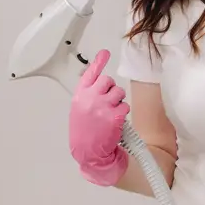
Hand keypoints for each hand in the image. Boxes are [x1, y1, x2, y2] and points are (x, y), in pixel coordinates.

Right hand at [69, 49, 128, 185]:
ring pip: (118, 92)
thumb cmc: (84, 131)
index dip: (98, 62)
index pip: (89, 74)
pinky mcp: (114, 116)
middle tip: (107, 100)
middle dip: (110, 88)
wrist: (88, 152)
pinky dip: (122, 112)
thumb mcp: (79, 109)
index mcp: (79, 96)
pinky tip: (115, 120)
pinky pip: (125, 105)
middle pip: (107, 80)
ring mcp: (102, 106)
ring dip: (118, 100)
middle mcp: (90, 98)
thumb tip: (99, 82)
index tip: (105, 52)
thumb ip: (87, 95)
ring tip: (110, 112)